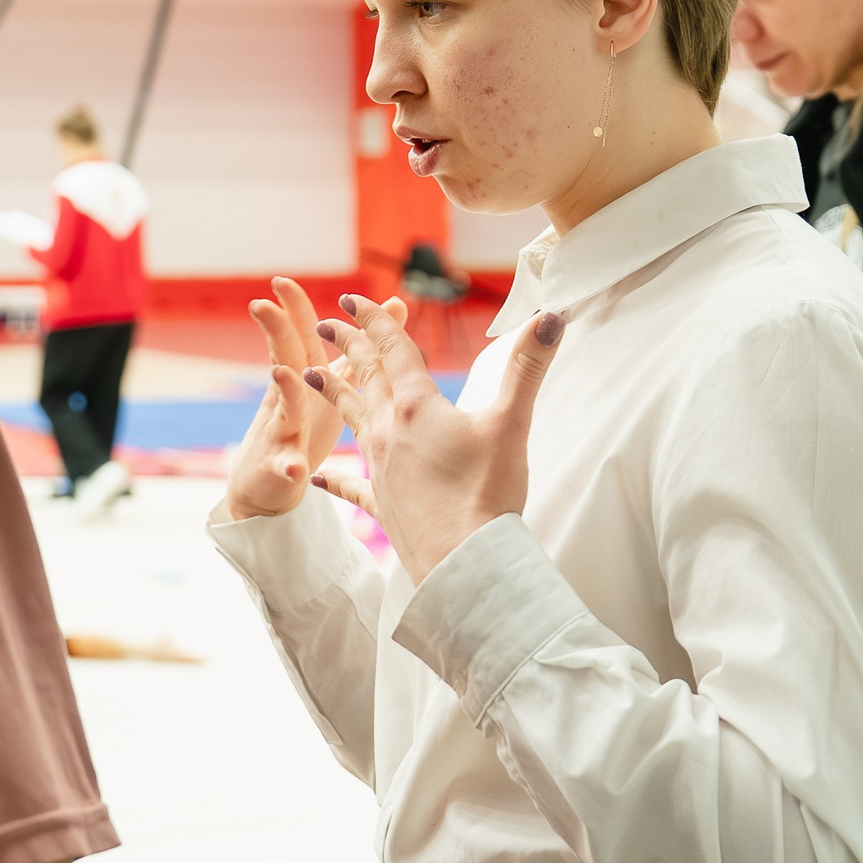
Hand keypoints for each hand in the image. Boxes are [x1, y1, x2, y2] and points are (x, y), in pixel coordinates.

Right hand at [224, 279, 408, 521]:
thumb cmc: (304, 430)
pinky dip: (290, 466)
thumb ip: (360, 347)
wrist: (266, 487)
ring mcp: (283, 433)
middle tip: (261, 303)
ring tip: (282, 374)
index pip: (302, 338)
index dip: (296, 310)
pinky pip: (286, 467)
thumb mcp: (335, 385)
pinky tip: (297, 469)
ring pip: (285, 409)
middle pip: (286, 358)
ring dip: (284, 391)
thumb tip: (397, 302)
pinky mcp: (280, 470)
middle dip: (275, 330)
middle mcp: (291, 400)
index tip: (282, 281)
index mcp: (308, 379)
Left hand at [304, 296, 562, 582]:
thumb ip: (526, 368)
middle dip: (348, 345)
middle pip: (365, 377)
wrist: (463, 563)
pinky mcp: (382, 505)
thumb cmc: (487, 492)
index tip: (353, 299)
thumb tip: (550, 317)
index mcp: (418, 406)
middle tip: (326, 322)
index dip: (375, 320)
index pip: (392, 350)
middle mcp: (390, 432)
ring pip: (351, 419)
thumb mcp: (511, 424)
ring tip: (312, 374)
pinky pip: (351, 485)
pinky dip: (335, 476)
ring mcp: (381, 469)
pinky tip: (318, 475)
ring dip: (333, 392)